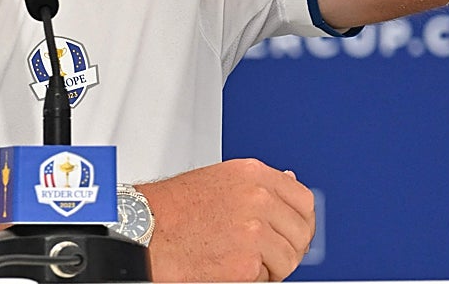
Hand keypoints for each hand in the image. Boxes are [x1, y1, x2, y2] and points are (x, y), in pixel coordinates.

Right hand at [141, 158, 314, 281]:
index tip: (294, 230)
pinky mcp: (246, 264)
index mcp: (253, 174)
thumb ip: (258, 184)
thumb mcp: (220, 179)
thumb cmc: (173, 207)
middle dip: (287, 246)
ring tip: (240, 257)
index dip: (301, 220)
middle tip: (265, 252)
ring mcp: (254, 232)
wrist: (144, 231)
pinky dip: (252, 278)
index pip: (304, 200)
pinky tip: (228, 265)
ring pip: (288, 259)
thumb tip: (290, 181)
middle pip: (301, 233)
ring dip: (270, 265)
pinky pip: (267, 278)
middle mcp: (258, 199)